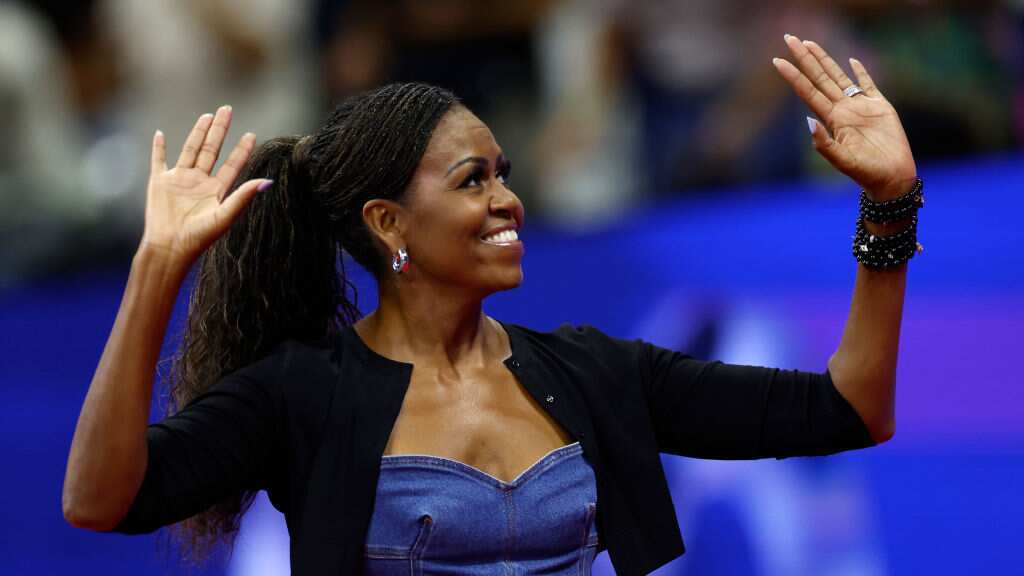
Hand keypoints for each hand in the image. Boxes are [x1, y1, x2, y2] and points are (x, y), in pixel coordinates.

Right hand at [140, 106, 269, 263]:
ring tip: (207, 116)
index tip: (251, 134)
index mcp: (216, 191)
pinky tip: (160, 134)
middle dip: (219, 130)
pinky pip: (158, 160)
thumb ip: (244, 196)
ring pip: (190, 150)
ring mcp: (179, 181)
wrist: (169, 248)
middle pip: (211, 150)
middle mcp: (199, 183)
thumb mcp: (225, 215)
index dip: (242, 150)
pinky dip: (158, 147)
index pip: (233, 165)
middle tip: (227, 109)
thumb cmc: (199, 237)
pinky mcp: (159, 182)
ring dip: (197, 133)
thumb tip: (268, 181)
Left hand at [773, 35, 916, 200]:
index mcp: (831, 120)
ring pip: (838, 77)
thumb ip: (824, 144)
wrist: (891, 179)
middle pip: (819, 77)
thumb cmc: (867, 173)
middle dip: (804, 58)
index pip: (807, 91)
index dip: (793, 76)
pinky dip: (861, 72)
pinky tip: (852, 61)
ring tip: (810, 44)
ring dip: (824, 60)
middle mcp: (842, 110)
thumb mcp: (842, 161)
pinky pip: (868, 85)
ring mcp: (860, 107)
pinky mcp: (880, 107)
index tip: (776, 61)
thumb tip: (808, 122)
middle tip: (789, 38)